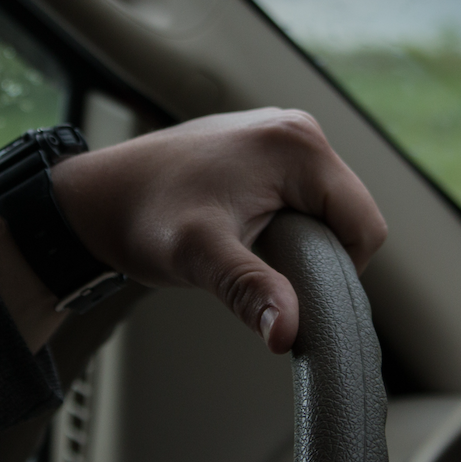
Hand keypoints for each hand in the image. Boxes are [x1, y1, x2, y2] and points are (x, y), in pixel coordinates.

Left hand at [51, 108, 386, 352]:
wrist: (96, 200)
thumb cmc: (143, 218)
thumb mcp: (200, 258)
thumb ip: (252, 290)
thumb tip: (290, 333)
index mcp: (297, 145)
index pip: (364, 225)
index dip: (340, 272)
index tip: (293, 291)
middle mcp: (295, 128)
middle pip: (348, 214)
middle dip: (318, 254)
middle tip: (264, 272)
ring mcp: (279, 133)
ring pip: (326, 208)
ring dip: (301, 241)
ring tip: (250, 252)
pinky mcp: (263, 146)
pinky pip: (302, 196)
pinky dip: (285, 224)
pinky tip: (245, 234)